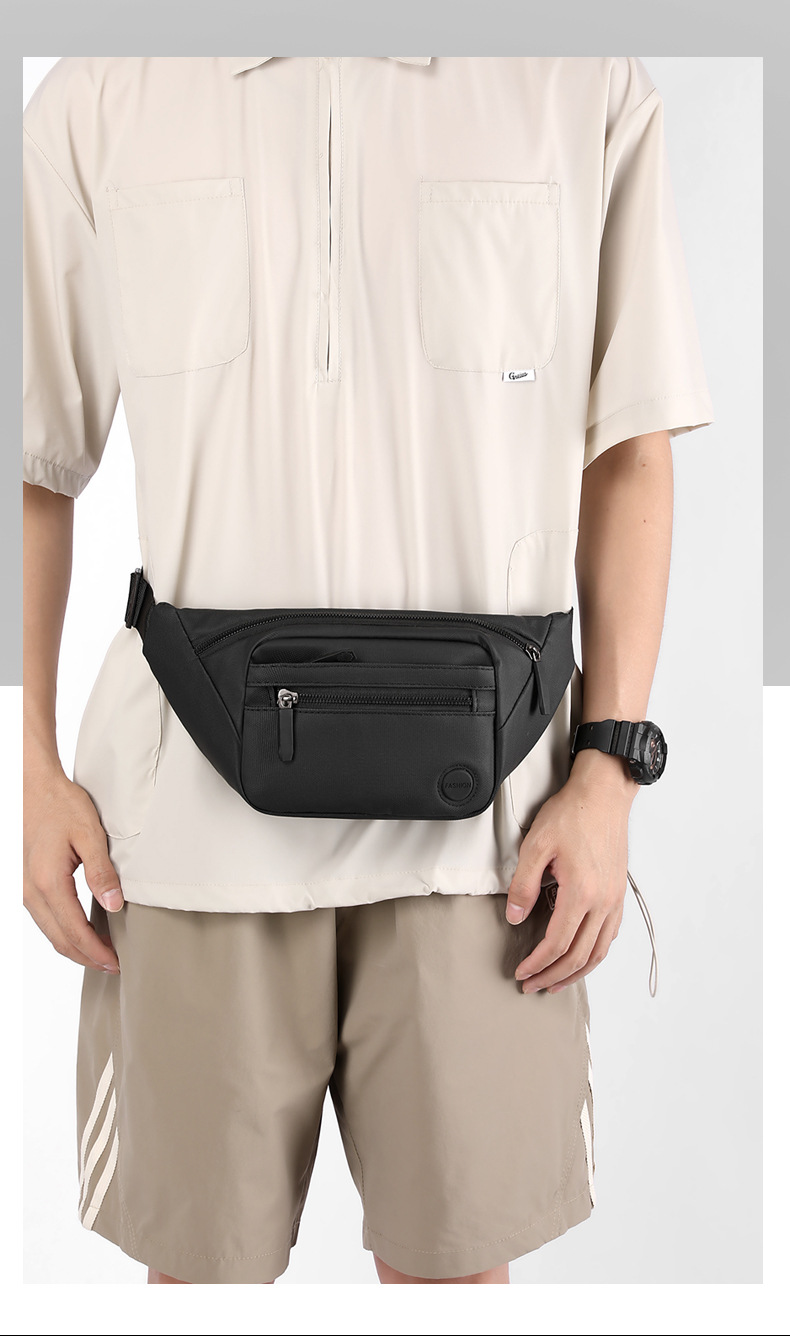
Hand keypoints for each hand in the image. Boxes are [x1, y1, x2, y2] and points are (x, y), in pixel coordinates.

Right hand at [24, 765, 123, 972]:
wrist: (31, 786)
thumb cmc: (60, 805)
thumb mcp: (90, 835)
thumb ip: (102, 873)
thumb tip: (114, 906)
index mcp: (48, 882)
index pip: (74, 931)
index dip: (96, 951)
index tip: (116, 961)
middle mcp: (30, 891)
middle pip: (59, 939)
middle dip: (86, 957)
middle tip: (113, 965)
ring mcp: (24, 889)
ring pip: (50, 931)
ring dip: (75, 946)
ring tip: (101, 952)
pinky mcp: (25, 884)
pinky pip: (44, 918)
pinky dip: (63, 931)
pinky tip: (81, 930)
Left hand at [506, 750, 637, 992]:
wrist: (604, 794)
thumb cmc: (572, 814)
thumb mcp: (536, 845)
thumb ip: (523, 884)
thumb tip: (516, 917)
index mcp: (581, 892)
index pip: (557, 943)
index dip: (537, 963)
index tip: (521, 972)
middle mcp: (603, 902)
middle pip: (578, 956)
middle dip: (553, 976)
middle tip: (532, 986)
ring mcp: (614, 899)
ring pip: (598, 952)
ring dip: (576, 973)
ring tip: (556, 983)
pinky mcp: (618, 894)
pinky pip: (609, 936)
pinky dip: (594, 955)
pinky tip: (581, 957)